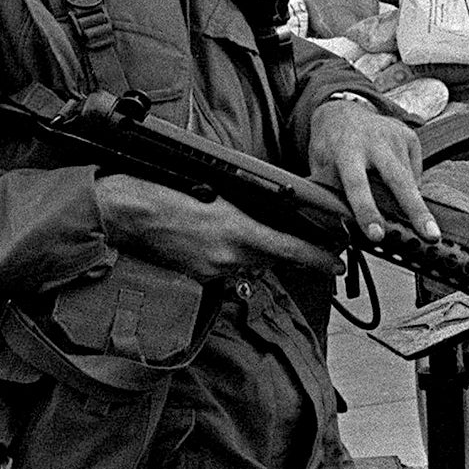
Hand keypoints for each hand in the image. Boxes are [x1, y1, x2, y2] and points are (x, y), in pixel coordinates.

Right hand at [95, 172, 342, 283]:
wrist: (130, 212)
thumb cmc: (169, 191)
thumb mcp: (216, 190)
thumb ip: (246, 208)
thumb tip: (270, 213)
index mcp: (237, 231)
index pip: (290, 250)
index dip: (319, 259)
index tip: (338, 264)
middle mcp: (228, 256)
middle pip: (274, 260)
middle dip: (291, 254)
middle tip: (310, 249)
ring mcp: (212, 270)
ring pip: (251, 265)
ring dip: (259, 254)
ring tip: (254, 235)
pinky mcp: (198, 277)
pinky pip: (227, 270)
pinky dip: (233, 259)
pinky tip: (222, 243)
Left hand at [308, 99, 437, 244]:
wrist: (341, 112)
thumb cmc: (330, 147)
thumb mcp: (320, 167)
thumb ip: (331, 191)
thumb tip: (340, 227)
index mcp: (346, 150)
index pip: (357, 185)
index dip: (367, 211)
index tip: (377, 234)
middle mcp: (374, 141)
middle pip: (399, 180)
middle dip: (415, 210)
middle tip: (431, 236)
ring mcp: (395, 136)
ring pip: (410, 180)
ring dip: (414, 206)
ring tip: (423, 228)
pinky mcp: (409, 136)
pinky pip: (415, 172)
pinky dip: (410, 187)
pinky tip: (398, 185)